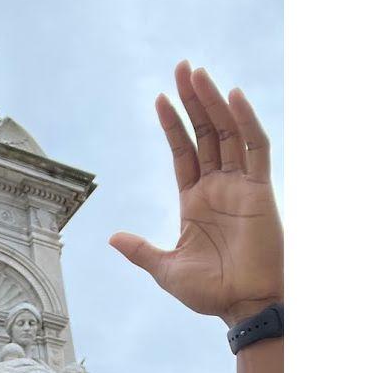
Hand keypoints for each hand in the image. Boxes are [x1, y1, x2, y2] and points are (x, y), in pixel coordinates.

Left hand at [110, 61, 282, 326]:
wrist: (243, 306)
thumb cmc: (210, 293)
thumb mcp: (165, 270)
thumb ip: (141, 251)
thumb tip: (112, 237)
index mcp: (194, 201)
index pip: (182, 152)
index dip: (172, 125)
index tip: (159, 98)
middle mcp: (218, 187)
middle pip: (204, 133)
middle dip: (193, 100)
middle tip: (181, 67)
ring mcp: (240, 186)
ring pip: (227, 132)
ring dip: (213, 102)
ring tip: (197, 73)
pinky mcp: (260, 190)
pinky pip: (255, 148)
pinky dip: (245, 122)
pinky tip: (232, 97)